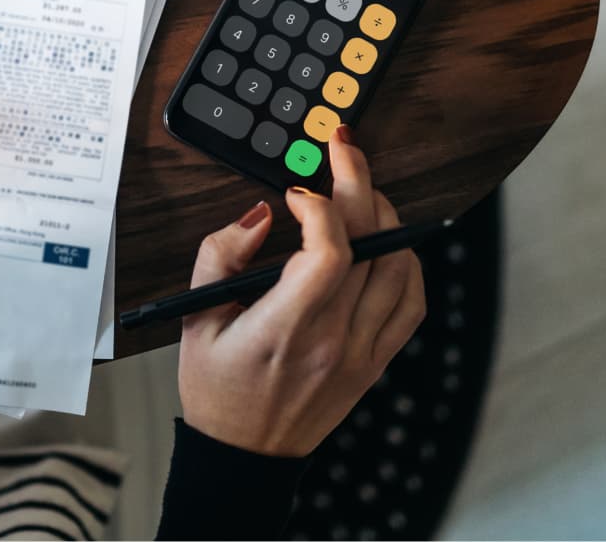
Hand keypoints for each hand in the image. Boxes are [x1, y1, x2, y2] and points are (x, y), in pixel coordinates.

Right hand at [177, 126, 426, 456]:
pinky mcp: (376, 361)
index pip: (328, 253)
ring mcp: (361, 352)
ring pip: (399, 266)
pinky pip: (411, 302)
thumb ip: (219, 257)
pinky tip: (387, 242)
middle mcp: (332, 340)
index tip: (296, 192)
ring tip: (362, 191)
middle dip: (358, 182)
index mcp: (284, 329)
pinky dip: (407, 262)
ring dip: (386, 216)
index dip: (320, 207)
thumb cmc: (216, 389)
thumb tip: (260, 215)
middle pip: (369, 244)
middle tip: (342, 148)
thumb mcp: (194, 320)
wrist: (245, 457)